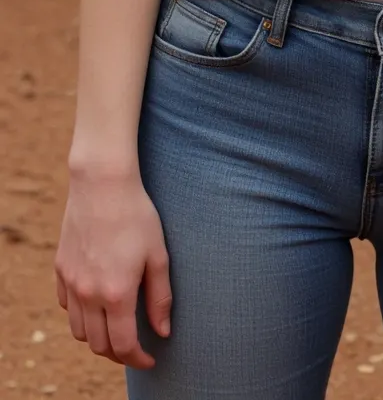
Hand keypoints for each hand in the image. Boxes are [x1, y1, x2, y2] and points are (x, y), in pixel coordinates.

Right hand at [55, 170, 171, 368]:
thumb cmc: (136, 215)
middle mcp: (88, 294)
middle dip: (118, 353)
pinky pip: (66, 306)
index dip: (138, 359)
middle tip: (135, 346)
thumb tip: (162, 332)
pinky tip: (95, 303)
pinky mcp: (60, 268)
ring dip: (97, 337)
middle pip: (98, 344)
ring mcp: (71, 282)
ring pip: (78, 330)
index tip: (150, 358)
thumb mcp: (157, 255)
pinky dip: (80, 314)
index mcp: (116, 293)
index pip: (123, 345)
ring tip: (115, 328)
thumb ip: (160, 297)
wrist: (102, 183)